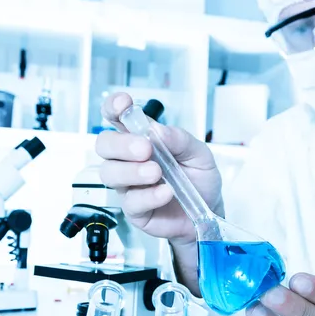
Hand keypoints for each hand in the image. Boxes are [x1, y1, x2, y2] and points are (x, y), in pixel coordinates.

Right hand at [96, 93, 222, 293]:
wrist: (210, 211)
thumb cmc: (199, 179)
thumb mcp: (198, 153)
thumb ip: (179, 140)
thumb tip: (160, 130)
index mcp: (142, 139)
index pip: (117, 118)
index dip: (113, 108)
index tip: (123, 104)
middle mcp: (129, 160)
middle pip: (104, 145)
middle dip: (121, 144)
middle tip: (145, 149)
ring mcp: (129, 185)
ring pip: (110, 173)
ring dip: (132, 171)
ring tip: (156, 173)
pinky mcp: (134, 210)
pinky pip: (131, 201)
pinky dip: (149, 196)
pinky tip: (166, 193)